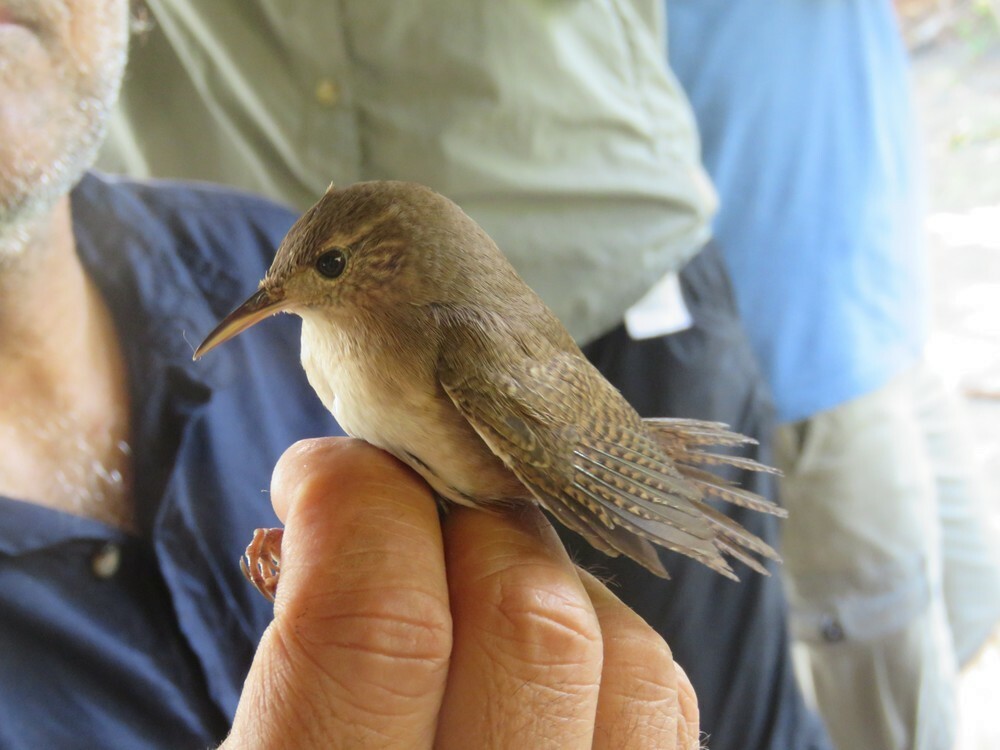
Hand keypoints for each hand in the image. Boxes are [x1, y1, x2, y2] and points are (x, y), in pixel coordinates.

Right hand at [222, 438, 698, 748]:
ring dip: (544, 584)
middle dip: (459, 523)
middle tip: (404, 522)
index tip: (325, 477)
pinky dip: (604, 655)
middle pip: (530, 620)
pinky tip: (537, 666)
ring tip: (470, 592)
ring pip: (634, 662)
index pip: (378, 625)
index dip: (353, 505)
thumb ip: (302, 661)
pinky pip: (663, 724)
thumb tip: (342, 515)